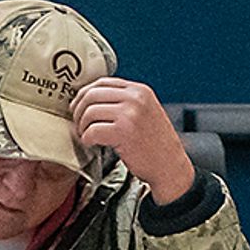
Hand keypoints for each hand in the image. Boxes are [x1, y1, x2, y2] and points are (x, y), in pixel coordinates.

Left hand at [70, 78, 195, 202]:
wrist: (170, 167)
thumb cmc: (156, 144)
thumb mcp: (145, 112)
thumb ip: (123, 102)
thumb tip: (90, 99)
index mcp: (140, 91)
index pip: (102, 82)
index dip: (85, 94)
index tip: (79, 106)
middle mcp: (135, 98)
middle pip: (91, 95)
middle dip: (79, 110)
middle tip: (79, 124)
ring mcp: (130, 114)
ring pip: (89, 112)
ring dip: (82, 126)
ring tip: (87, 136)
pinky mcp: (123, 132)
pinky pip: (92, 131)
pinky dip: (87, 139)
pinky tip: (92, 144)